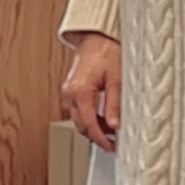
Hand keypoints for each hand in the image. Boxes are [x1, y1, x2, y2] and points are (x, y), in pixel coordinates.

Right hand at [61, 32, 121, 151]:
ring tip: (110, 131)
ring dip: (92, 127)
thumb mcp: (116, 80)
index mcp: (80, 91)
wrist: (96, 38)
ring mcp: (68, 91)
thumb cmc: (107, 53)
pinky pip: (77, 110)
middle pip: (81, 124)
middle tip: (113, 143)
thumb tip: (114, 125)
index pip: (89, 123)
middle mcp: (70, 93)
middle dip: (96, 136)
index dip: (100, 138)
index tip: (110, 147)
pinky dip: (89, 117)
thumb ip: (114, 105)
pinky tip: (102, 119)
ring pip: (78, 119)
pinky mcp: (71, 90)